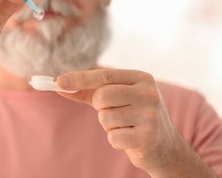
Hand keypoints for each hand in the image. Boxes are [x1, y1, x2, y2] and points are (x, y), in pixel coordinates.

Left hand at [56, 69, 178, 172]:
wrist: (164, 146)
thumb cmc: (133, 116)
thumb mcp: (114, 99)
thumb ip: (88, 91)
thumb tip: (60, 86)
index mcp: (141, 78)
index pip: (104, 75)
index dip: (79, 78)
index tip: (58, 82)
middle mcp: (149, 93)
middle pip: (102, 96)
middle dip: (99, 107)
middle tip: (112, 112)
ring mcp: (151, 115)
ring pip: (105, 118)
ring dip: (109, 126)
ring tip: (125, 126)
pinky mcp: (148, 137)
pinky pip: (113, 137)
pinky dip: (115, 140)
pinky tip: (130, 139)